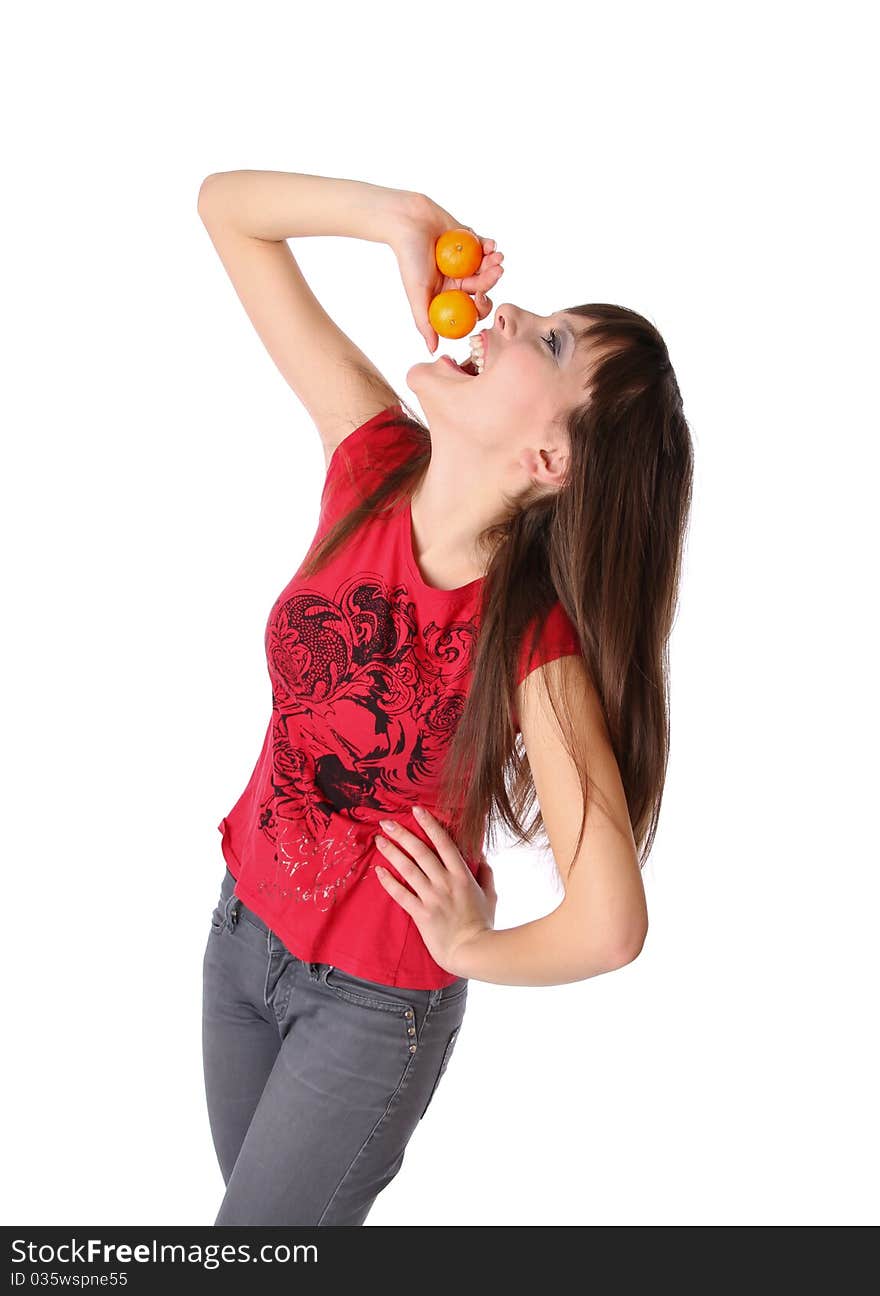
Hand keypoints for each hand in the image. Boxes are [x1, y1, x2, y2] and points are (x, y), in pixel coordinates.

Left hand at [373, 804, 496, 974]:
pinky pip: (401, 894)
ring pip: (408, 869)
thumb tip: (482, 857)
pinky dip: (389, 882)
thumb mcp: (491, 895)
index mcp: (462, 875)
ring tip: (379, 841)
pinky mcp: (421, 914)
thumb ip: (486, 874)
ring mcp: (432, 897)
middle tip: (387, 822)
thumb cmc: (483, 924)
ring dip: (392, 853)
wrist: (473, 952)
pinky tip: (379, 871)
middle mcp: (445, 882)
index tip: (417, 811)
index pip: (444, 843)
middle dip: (402, 834)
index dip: (429, 825)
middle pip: (420, 852)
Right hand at [391, 193, 504, 353]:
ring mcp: (466, 261)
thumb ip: (425, 323)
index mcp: (448, 296)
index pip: (470, 308)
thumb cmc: (409, 259)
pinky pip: (486, 247)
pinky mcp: (470, 241)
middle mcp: (458, 280)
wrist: (408, 222)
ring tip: (496, 256)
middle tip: (497, 271)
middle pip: (483, 286)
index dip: (480, 306)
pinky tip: (490, 245)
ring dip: (494, 263)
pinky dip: (490, 247)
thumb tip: (433, 351)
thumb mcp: (416, 294)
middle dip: (491, 280)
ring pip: (488, 267)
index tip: (481, 298)